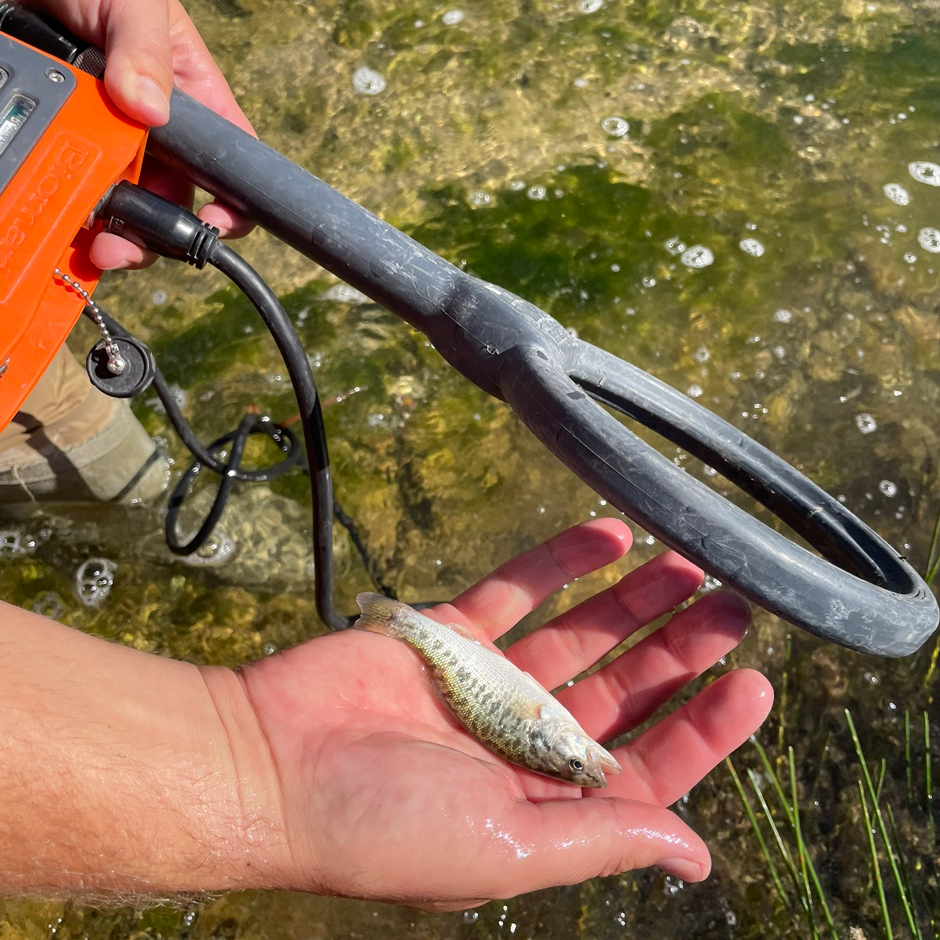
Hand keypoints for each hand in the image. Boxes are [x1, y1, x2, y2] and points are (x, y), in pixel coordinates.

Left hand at [19, 0, 254, 267]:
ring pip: (120, 204)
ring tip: (90, 244)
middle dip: (152, 233)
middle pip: (168, 201)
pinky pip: (69, 185)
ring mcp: (106, 139)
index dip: (230, 204)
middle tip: (122, 248)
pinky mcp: (63, 141)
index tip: (211, 226)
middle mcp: (152, 128)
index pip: (228, 161)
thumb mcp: (131, 2)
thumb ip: (145, 51)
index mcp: (188, 96)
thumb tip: (150, 111)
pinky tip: (57, 218)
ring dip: (108, 231)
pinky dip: (63, 209)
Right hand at [238, 518, 772, 907]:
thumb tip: (697, 857)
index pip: (648, 765)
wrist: (271, 766)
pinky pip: (519, 589)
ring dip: (633, 599)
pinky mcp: (451, 635)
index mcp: (544, 803)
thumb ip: (604, 839)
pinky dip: (561, 562)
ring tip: (687, 562)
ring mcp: (489, 683)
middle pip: (623, 689)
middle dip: (679, 648)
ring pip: (581, 632)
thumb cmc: (381, 827)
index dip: (705, 726)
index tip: (753, 681)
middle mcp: (525, 743)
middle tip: (733, 604)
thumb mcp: (507, 849)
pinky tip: (607, 535)